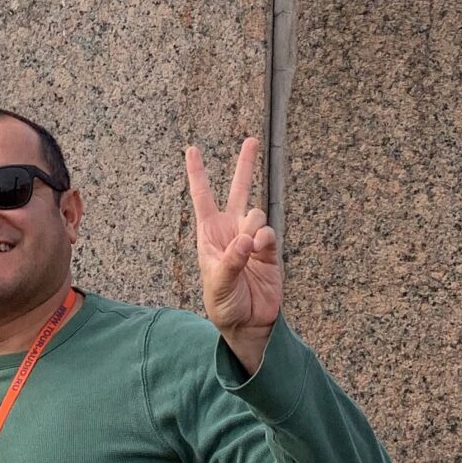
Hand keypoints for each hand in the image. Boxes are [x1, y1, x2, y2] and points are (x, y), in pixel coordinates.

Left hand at [185, 138, 281, 377]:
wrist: (248, 323)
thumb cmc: (223, 303)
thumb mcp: (217, 284)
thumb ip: (230, 262)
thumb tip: (246, 240)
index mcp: (210, 234)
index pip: (202, 197)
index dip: (197, 173)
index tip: (191, 149)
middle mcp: (231, 230)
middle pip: (238, 190)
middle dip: (245, 164)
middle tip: (252, 140)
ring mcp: (252, 238)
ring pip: (256, 213)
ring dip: (252, 227)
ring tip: (249, 250)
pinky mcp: (270, 250)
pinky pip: (270, 232)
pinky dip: (266, 238)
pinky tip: (261, 249)